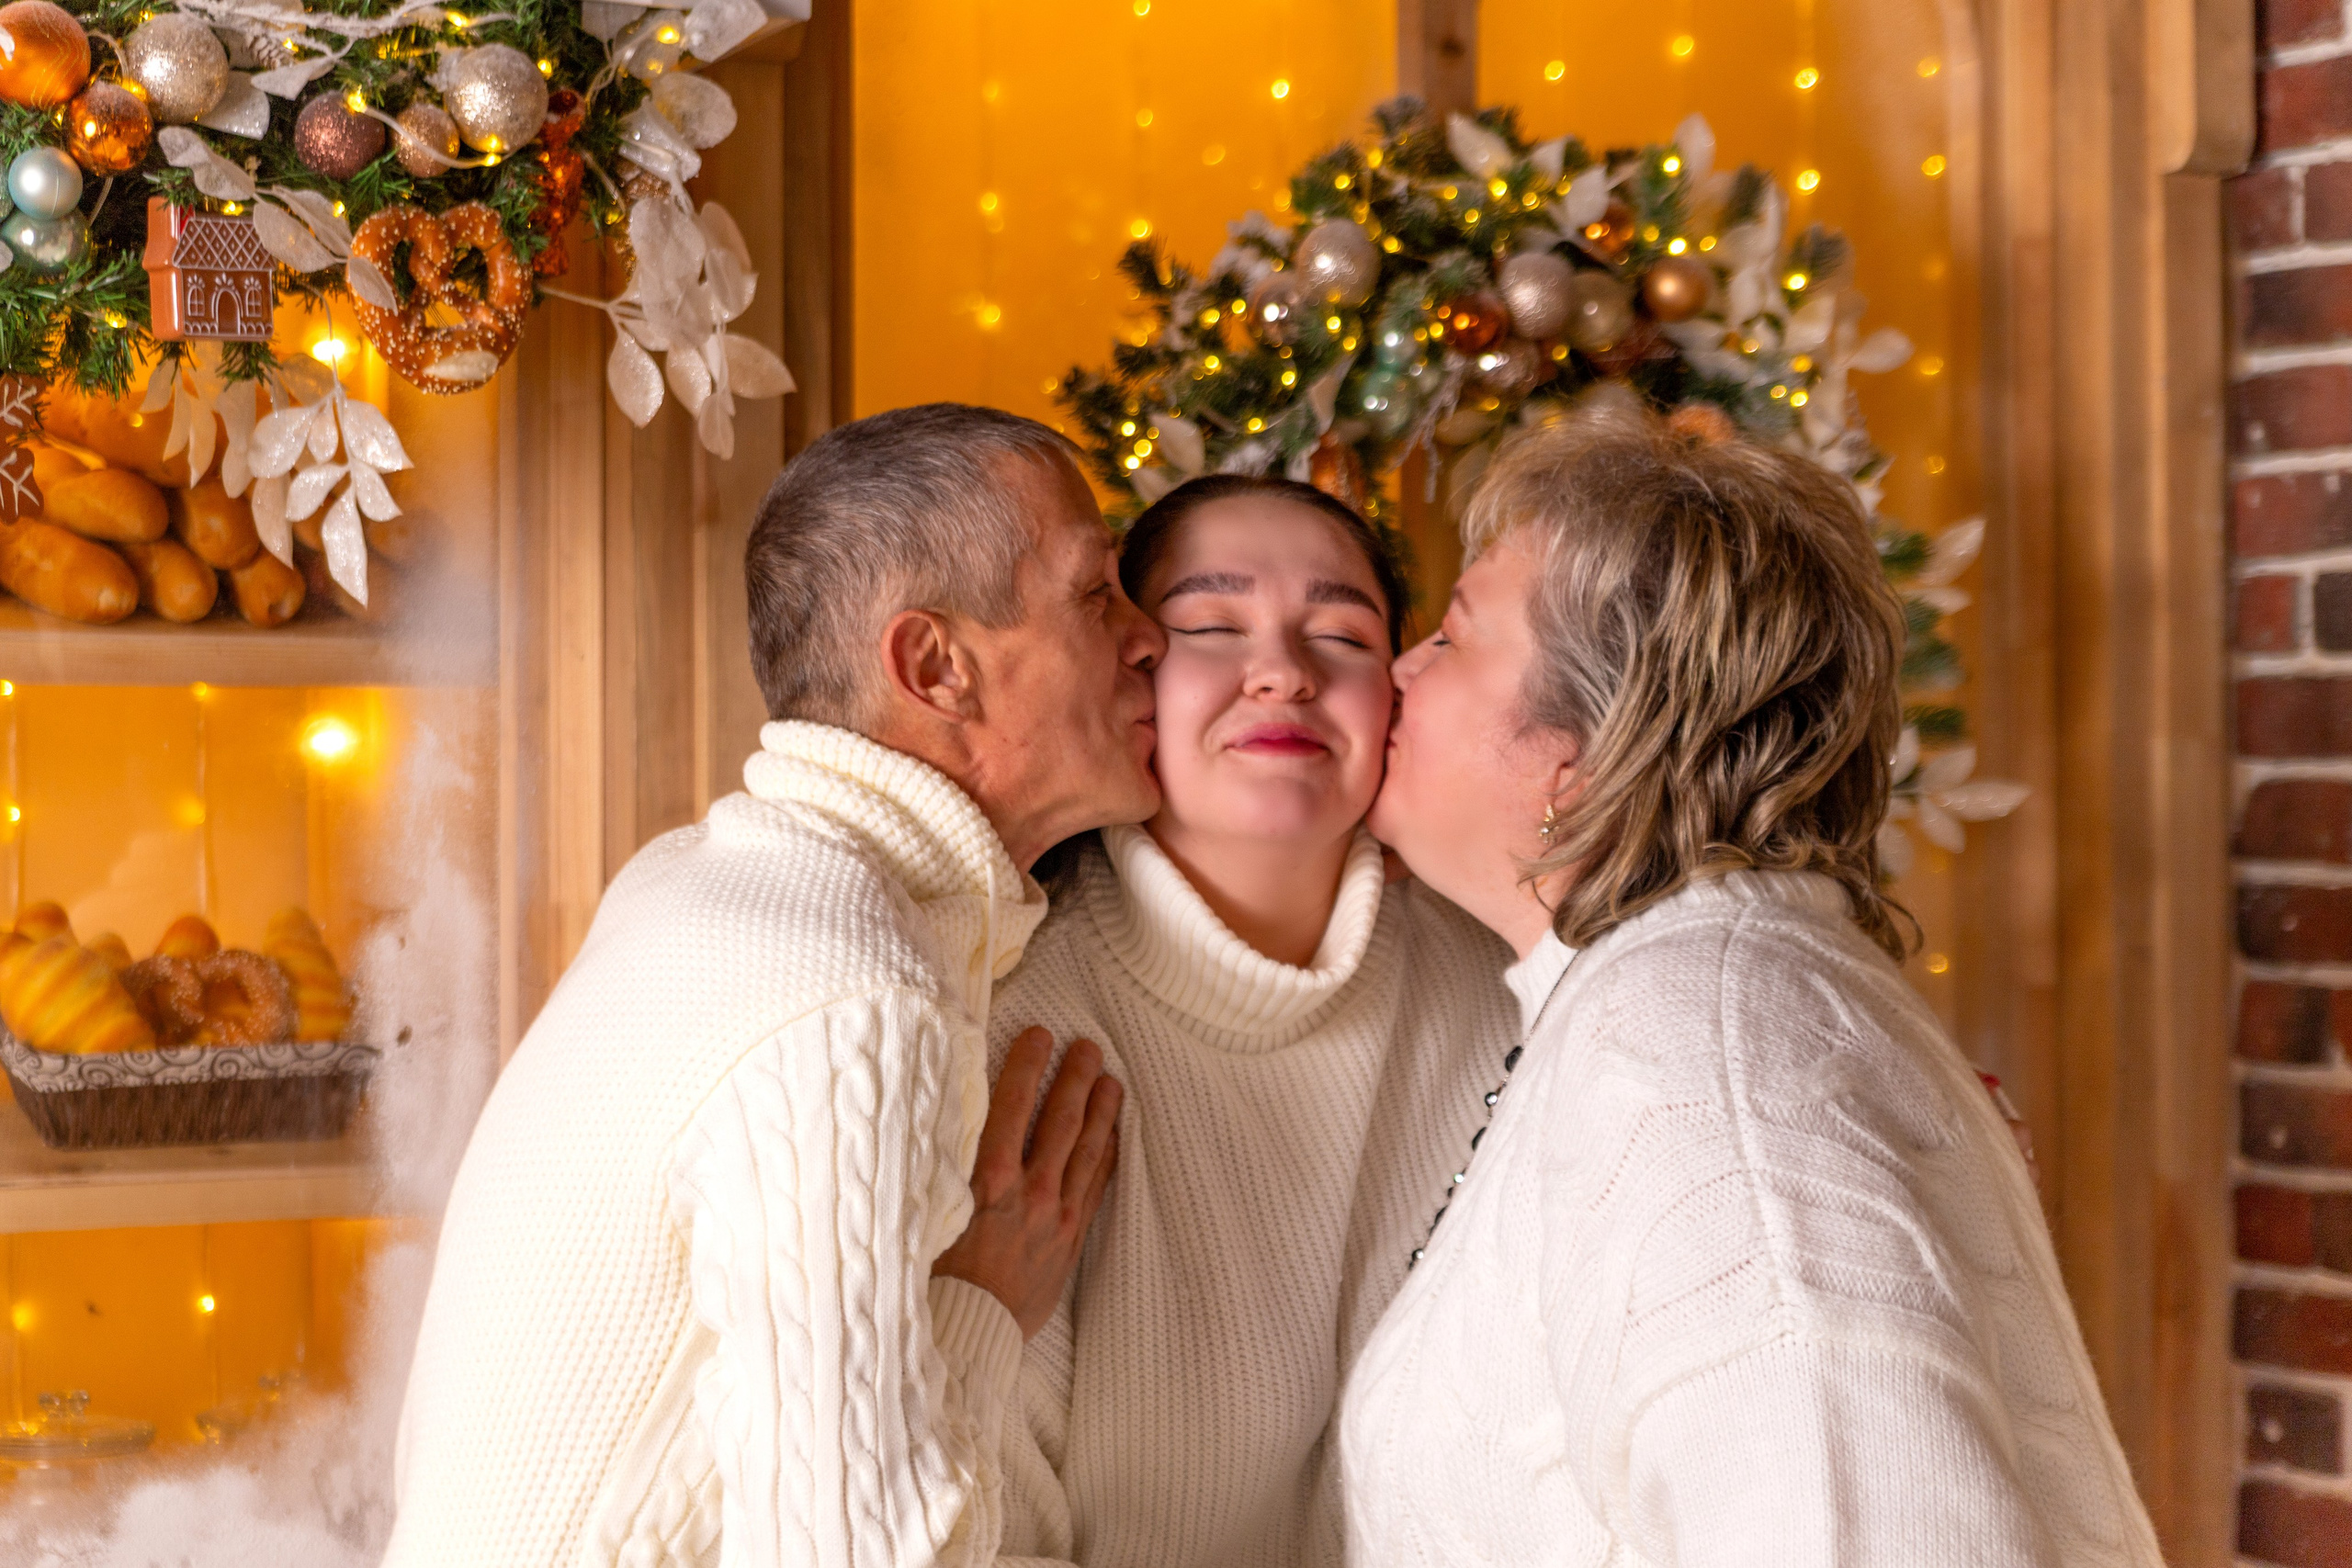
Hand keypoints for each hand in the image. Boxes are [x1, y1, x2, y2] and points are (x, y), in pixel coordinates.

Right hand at [934, 1027, 1121, 1338]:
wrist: (962, 1335)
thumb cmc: (929, 1275)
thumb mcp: (919, 1214)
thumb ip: (933, 1167)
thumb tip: (928, 1118)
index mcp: (985, 1182)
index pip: (1011, 1106)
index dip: (1028, 1065)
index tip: (1040, 1033)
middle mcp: (1027, 1193)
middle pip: (1060, 1121)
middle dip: (1075, 1078)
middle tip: (1089, 1045)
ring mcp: (1054, 1218)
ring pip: (1086, 1151)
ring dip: (1101, 1111)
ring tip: (1111, 1079)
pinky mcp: (1069, 1242)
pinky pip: (1096, 1188)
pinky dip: (1107, 1156)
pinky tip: (1114, 1134)